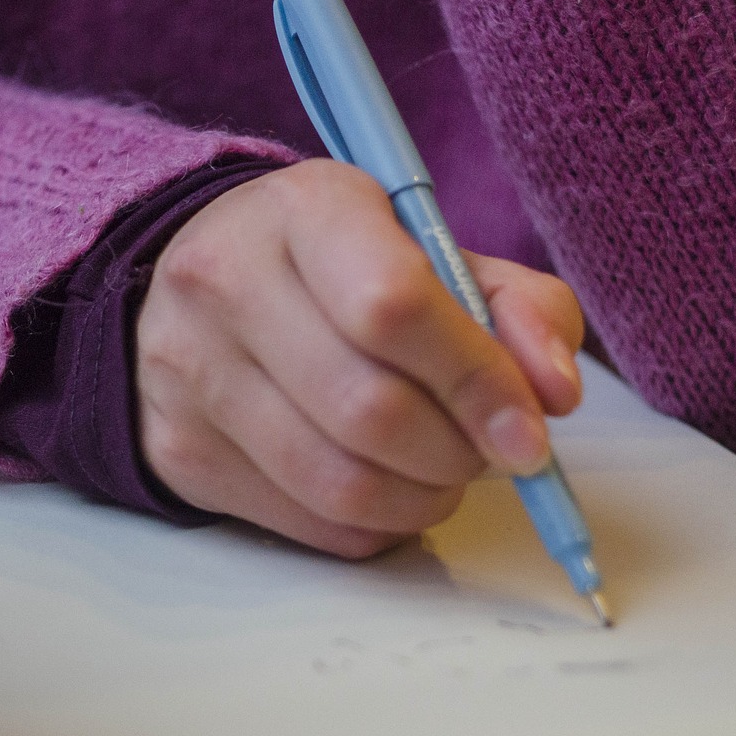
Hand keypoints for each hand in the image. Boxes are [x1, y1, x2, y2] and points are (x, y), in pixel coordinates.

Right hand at [135, 159, 584, 557]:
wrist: (201, 285)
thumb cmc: (340, 270)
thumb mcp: (436, 252)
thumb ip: (520, 308)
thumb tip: (554, 394)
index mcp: (304, 209)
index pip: (393, 307)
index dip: (476, 380)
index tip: (530, 430)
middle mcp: (226, 281)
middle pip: (369, 409)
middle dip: (457, 453)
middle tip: (486, 452)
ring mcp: (191, 371)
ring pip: (339, 482)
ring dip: (422, 499)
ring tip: (443, 473)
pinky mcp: (181, 448)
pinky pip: (308, 523)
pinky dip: (376, 525)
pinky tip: (387, 490)